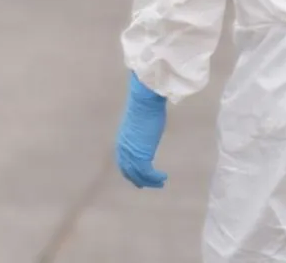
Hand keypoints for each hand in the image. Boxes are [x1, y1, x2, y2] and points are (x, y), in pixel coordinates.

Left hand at [115, 72, 167, 188]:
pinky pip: (147, 173)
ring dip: (150, 181)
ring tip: (160, 183)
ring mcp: (131, 153)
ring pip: (138, 175)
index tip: (137, 178)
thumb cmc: (144, 107)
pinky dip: (155, 178)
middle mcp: (124, 149)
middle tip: (149, 184)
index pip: (122, 162)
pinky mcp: (141, 154)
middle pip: (128, 171)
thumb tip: (146, 130)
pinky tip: (163, 177)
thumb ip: (140, 132)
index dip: (129, 172)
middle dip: (138, 180)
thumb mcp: (139, 123)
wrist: (144, 101)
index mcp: (122, 141)